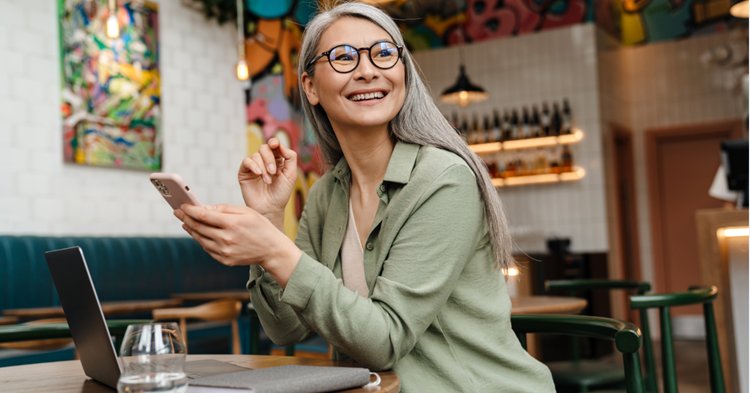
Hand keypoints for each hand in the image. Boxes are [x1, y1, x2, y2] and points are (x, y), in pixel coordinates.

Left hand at [175, 204, 300, 284]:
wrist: (272, 250)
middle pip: (199, 227)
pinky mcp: (225, 260)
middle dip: (186, 218)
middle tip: (177, 212)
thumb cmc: (260, 226)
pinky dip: (201, 240)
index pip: (204, 216)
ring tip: (185, 222)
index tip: (182, 205)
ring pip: (200, 239)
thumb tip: (204, 208)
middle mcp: (226, 239)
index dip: (190, 210)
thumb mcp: (246, 211)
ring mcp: (224, 251)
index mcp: (232, 224)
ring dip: (190, 229)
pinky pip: (207, 248)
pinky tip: (197, 233)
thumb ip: (224, 209)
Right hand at [238, 138, 296, 216]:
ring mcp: (254, 166)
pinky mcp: (244, 172)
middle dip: (270, 159)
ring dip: (263, 167)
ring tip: (267, 181)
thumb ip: (290, 157)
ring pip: (256, 155)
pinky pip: (247, 161)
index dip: (274, 142)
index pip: (274, 145)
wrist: (270, 208)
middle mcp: (265, 161)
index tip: (275, 145)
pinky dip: (253, 166)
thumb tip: (280, 144)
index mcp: (277, 160)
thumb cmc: (281, 193)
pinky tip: (258, 174)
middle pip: (265, 148)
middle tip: (273, 172)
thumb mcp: (291, 174)